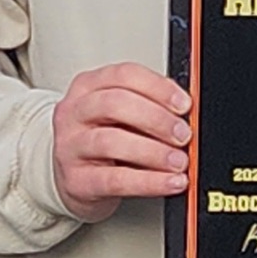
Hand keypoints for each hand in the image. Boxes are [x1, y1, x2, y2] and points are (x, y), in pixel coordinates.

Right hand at [52, 63, 192, 221]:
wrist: (71, 180)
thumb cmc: (99, 141)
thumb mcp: (118, 116)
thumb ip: (147, 107)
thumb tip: (185, 112)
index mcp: (87, 86)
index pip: (124, 75)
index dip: (158, 88)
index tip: (184, 104)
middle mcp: (74, 112)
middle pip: (115, 104)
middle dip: (156, 119)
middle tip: (183, 134)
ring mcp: (71, 146)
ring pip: (111, 142)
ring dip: (153, 152)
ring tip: (179, 162)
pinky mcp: (76, 181)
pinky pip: (115, 180)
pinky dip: (148, 182)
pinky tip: (169, 182)